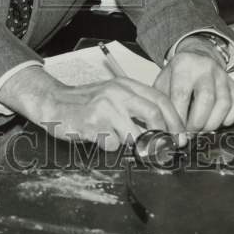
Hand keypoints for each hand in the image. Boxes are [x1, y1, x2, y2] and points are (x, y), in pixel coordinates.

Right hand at [0, 65, 186, 150]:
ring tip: (119, 140)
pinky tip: (99, 137)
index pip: (160, 99)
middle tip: (164, 148)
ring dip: (132, 144)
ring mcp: (104, 106)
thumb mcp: (112, 95)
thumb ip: (135, 106)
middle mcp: (116, 92)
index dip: (175, 121)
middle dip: (163, 135)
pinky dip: (110, 146)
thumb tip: (165, 129)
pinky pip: (113, 144)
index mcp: (125, 84)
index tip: (181, 137)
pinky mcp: (93, 122)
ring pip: (135, 134)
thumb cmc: (86, 103)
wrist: (53, 102)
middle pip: (154, 114)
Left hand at [154, 45, 233, 132]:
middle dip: (198, 122)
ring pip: (224, 103)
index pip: (181, 94)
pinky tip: (218, 123)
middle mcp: (205, 68)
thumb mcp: (163, 81)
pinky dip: (230, 119)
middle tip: (191, 133)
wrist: (196, 56)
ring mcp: (222, 75)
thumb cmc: (177, 75)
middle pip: (206, 99)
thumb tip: (165, 129)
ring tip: (203, 130)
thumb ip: (163, 102)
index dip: (180, 117)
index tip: (177, 132)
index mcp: (183, 66)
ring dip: (213, 123)